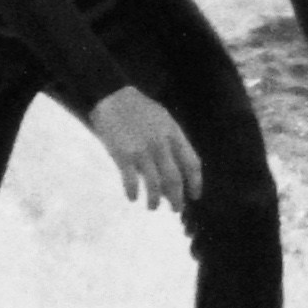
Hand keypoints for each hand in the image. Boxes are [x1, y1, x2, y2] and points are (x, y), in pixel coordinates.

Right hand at [93, 84, 200, 213]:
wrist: (112, 97)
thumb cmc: (139, 110)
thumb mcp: (162, 120)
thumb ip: (171, 143)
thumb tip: (176, 168)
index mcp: (174, 134)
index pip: (192, 163)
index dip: (195, 183)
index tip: (194, 196)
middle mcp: (161, 144)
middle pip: (175, 179)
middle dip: (177, 198)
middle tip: (176, 209)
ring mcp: (142, 150)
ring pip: (154, 185)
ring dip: (155, 201)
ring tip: (153, 207)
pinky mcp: (123, 155)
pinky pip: (131, 181)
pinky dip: (133, 192)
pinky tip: (133, 198)